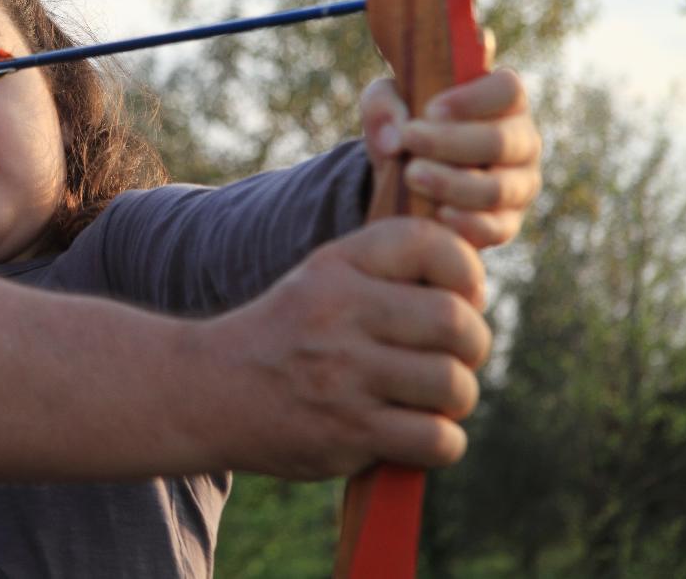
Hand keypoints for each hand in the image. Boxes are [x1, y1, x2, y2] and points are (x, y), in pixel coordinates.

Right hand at [195, 218, 488, 478]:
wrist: (208, 391)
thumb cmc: (286, 335)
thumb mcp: (321, 279)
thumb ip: (388, 270)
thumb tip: (477, 289)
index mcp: (336, 266)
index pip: (427, 242)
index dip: (464, 269)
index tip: (461, 294)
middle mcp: (339, 313)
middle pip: (456, 322)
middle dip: (473, 344)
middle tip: (454, 356)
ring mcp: (342, 375)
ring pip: (453, 385)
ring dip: (455, 398)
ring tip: (430, 398)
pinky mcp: (347, 432)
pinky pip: (437, 440)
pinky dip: (439, 442)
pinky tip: (413, 433)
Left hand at [360, 67, 541, 247]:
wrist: (406, 181)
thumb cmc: (408, 128)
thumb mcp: (386, 105)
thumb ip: (383, 104)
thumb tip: (394, 137)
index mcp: (502, 102)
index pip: (508, 90)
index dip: (472, 100)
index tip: (430, 110)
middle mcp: (520, 142)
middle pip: (501, 141)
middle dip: (449, 143)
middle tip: (409, 139)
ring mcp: (519, 185)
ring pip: (496, 188)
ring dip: (450, 183)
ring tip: (411, 175)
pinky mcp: (507, 223)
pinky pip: (496, 228)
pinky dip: (466, 222)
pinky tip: (438, 214)